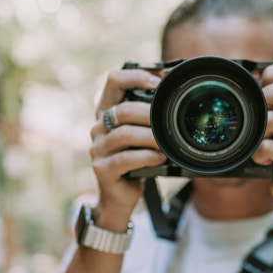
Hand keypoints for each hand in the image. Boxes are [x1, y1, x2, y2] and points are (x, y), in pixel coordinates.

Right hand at [89, 68, 166, 229]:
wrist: (120, 196)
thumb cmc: (135, 161)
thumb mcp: (141, 134)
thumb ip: (150, 115)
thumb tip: (175, 93)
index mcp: (107, 111)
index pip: (114, 80)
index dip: (135, 76)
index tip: (158, 83)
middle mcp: (98, 127)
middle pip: (122, 109)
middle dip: (150, 114)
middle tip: (169, 120)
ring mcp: (97, 148)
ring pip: (125, 134)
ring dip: (151, 137)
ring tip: (166, 144)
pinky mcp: (102, 168)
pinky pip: (125, 159)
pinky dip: (146, 157)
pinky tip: (159, 158)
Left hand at [253, 63, 272, 219]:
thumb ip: (267, 105)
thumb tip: (248, 77)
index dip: (272, 75)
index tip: (260, 92)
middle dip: (265, 97)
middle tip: (257, 116)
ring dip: (257, 132)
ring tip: (258, 144)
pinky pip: (269, 146)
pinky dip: (257, 153)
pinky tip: (261, 159)